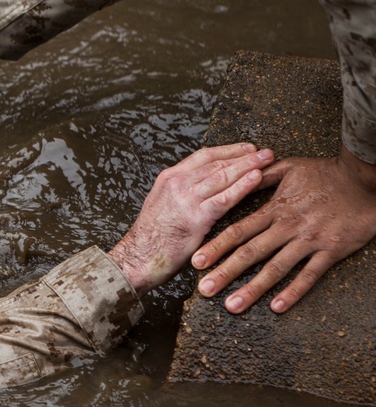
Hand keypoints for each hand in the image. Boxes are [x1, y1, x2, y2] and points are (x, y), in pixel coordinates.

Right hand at [108, 144, 273, 294]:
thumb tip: (203, 188)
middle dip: (243, 156)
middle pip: (217, 163)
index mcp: (169, 178)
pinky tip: (256, 179)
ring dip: (248, 166)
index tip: (247, 148)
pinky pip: (224, 198)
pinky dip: (242, 187)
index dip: (228, 150)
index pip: (204, 156)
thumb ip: (180, 193)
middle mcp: (177, 183)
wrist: (136, 258)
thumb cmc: (150, 237)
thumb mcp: (161, 205)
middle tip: (266, 152)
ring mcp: (186, 199)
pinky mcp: (195, 218)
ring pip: (222, 176)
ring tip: (268, 160)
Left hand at [193, 146, 375, 313]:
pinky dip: (293, 292)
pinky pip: (309, 275)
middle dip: (225, 272)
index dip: (216, 247)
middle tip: (204, 290)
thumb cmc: (327, 173)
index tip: (196, 261)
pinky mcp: (331, 251)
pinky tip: (276, 307)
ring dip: (252, 288)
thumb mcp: (290, 168)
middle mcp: (288, 226)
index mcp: (276, 209)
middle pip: (250, 253)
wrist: (365, 179)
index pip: (238, 230)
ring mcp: (309, 240)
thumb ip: (261, 177)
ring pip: (275, 268)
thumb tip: (236, 179)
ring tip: (232, 305)